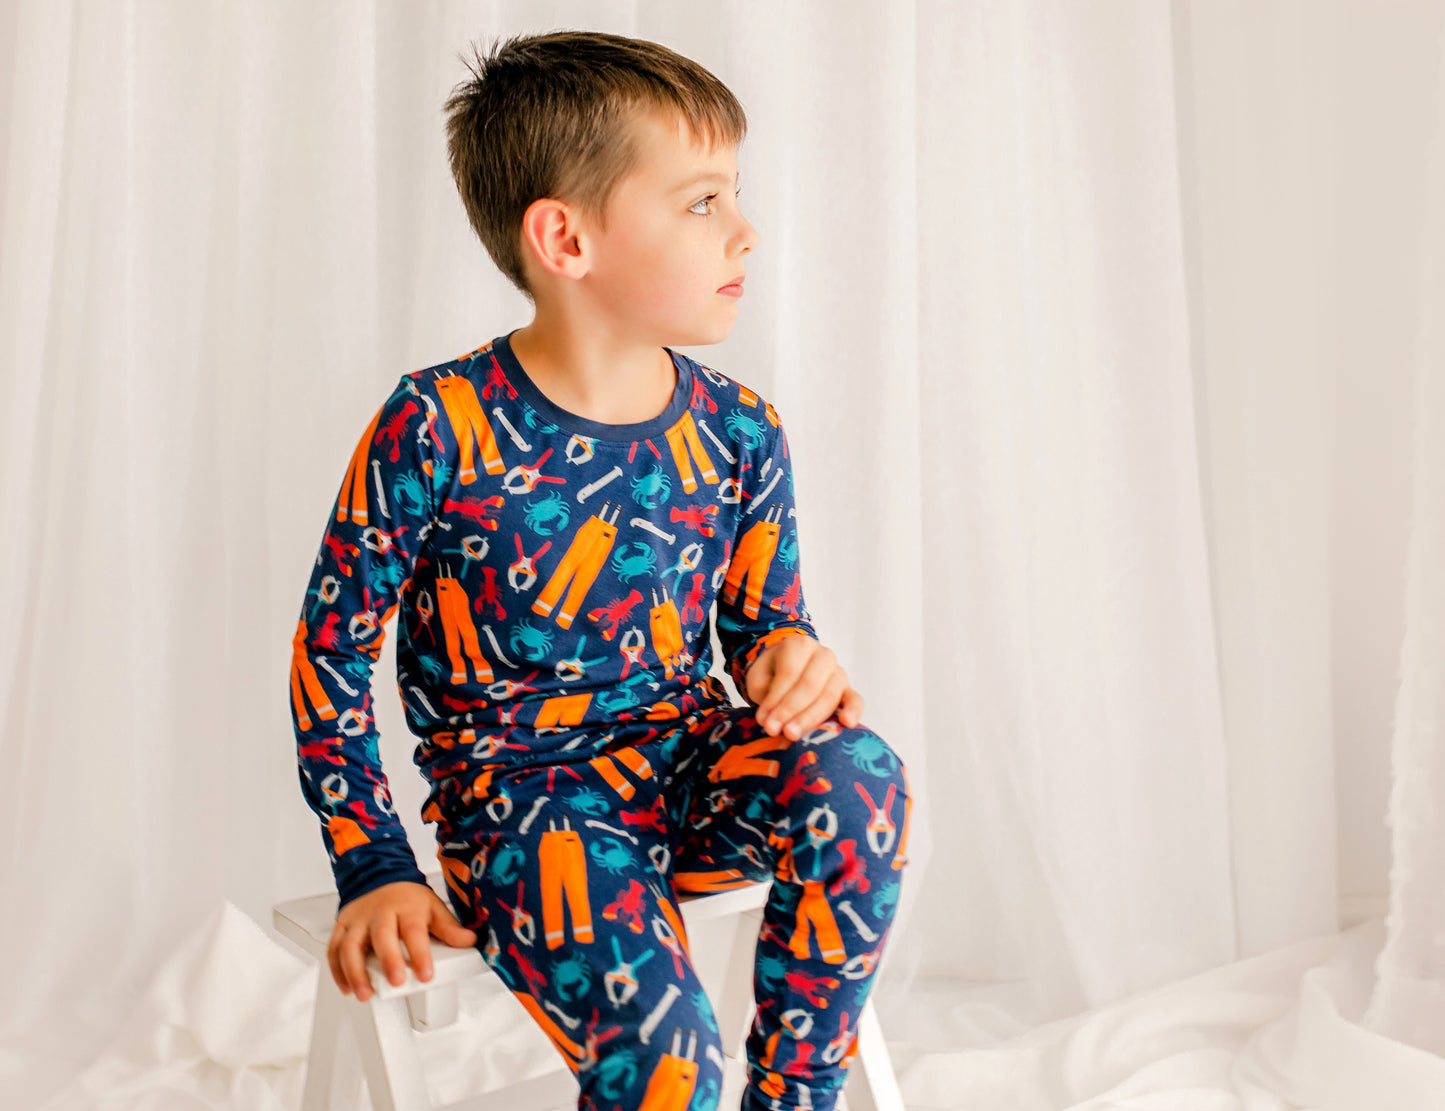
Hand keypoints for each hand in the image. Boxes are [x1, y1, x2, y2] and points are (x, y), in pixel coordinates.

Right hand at [327, 880, 477, 1001]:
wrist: (380, 875)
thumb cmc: (408, 898)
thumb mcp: (432, 907)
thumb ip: (448, 928)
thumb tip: (469, 941)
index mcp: (406, 907)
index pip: (413, 930)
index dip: (420, 954)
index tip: (426, 974)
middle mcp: (379, 913)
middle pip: (381, 936)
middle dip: (388, 960)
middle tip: (396, 982)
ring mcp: (358, 920)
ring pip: (350, 945)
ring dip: (355, 972)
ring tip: (365, 993)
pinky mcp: (342, 926)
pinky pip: (334, 949)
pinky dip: (337, 971)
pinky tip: (347, 988)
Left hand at [745, 637, 864, 738]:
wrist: (789, 668)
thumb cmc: (773, 673)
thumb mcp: (759, 676)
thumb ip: (763, 692)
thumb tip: (770, 720)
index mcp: (799, 645)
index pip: (789, 673)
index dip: (775, 698)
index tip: (763, 720)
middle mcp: (823, 655)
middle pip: (810, 685)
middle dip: (791, 710)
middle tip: (774, 730)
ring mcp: (838, 672)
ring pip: (829, 695)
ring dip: (810, 718)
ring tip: (792, 734)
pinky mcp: (848, 690)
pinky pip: (855, 699)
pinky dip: (853, 711)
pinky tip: (848, 723)